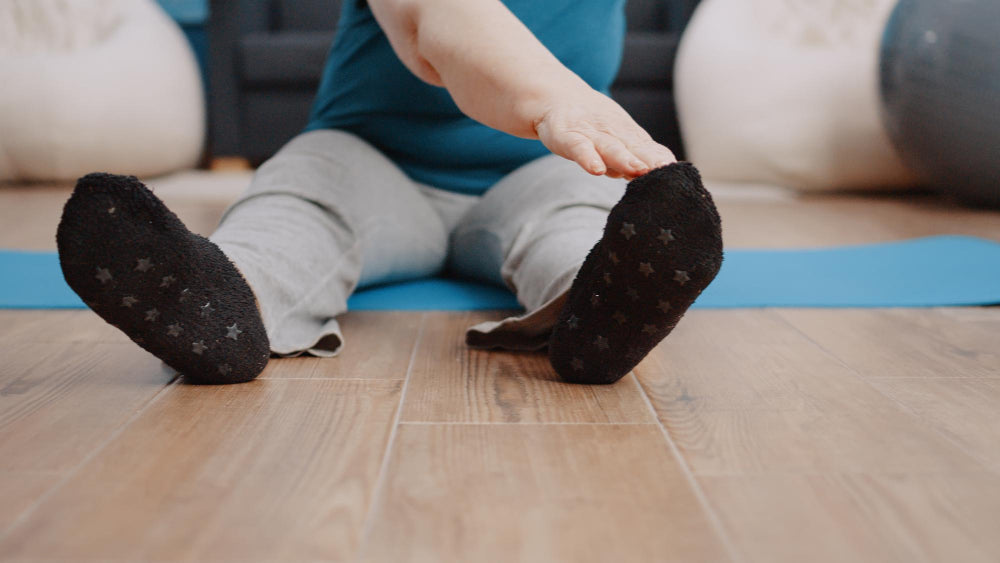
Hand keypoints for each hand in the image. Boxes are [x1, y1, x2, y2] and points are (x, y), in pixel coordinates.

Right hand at [532, 89, 676, 179]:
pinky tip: (596, 169)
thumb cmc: (593, 126)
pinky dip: (587, 158)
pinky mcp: (567, 136)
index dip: (662, 163)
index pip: (650, 152)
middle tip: (664, 172)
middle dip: (649, 162)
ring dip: (624, 159)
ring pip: (610, 148)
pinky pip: (579, 148)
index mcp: (628, 139)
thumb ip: (639, 156)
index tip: (677, 176)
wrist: (557, 98)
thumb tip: (665, 175)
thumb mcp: (618, 140)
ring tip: (638, 170)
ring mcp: (590, 135)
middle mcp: (614, 136)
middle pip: (634, 150)